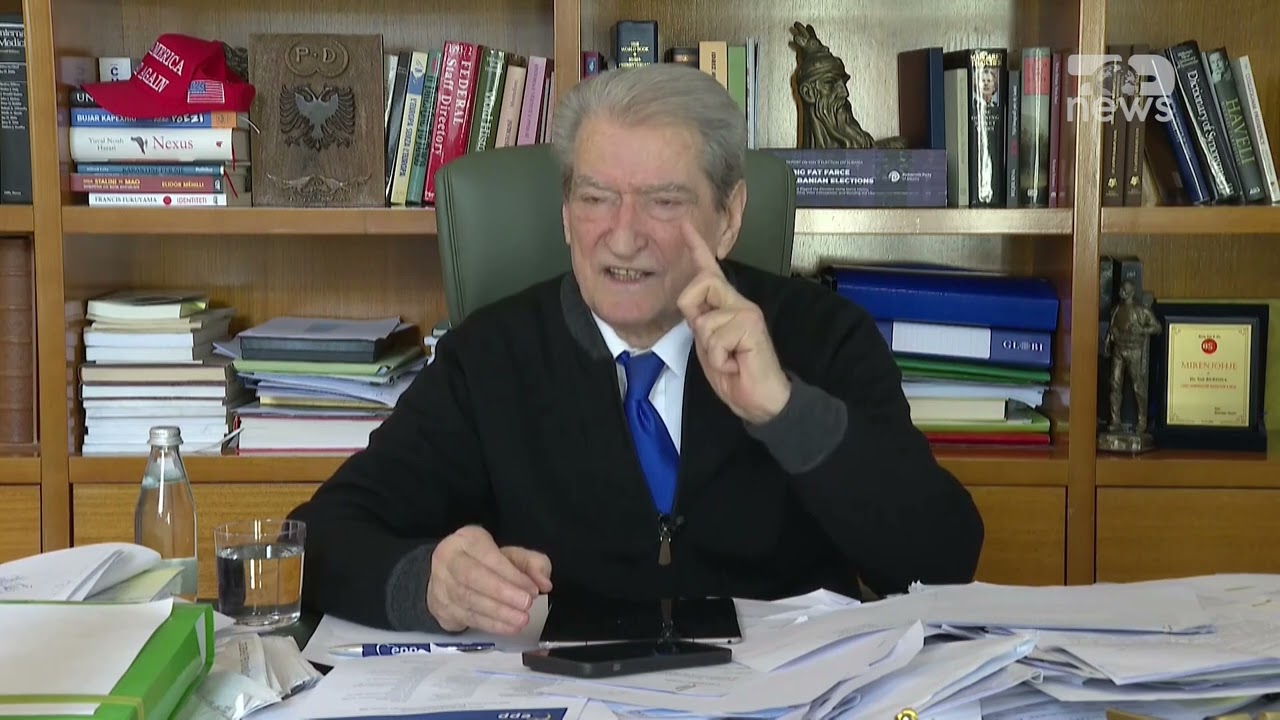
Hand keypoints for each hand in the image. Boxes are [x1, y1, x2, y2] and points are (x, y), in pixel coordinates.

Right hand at [426, 525, 552, 634]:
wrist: (450, 577)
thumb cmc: (485, 563)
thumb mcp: (511, 555)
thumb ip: (532, 564)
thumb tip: (544, 583)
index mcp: (467, 540)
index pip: (488, 556)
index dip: (510, 574)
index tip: (532, 589)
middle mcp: (448, 560)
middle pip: (472, 577)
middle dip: (502, 593)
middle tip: (526, 604)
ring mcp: (441, 585)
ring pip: (468, 600)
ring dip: (498, 612)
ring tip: (521, 619)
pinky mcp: (441, 608)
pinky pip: (467, 617)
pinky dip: (491, 625)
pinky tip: (509, 627)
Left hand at [676, 221, 790, 424]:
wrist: (762, 401)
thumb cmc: (738, 375)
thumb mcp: (710, 347)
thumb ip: (701, 323)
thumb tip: (693, 308)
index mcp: (727, 307)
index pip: (710, 273)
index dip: (698, 248)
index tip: (686, 225)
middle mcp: (739, 303)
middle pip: (700, 284)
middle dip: (694, 313)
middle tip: (713, 345)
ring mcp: (747, 312)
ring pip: (705, 319)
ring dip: (710, 349)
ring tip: (729, 359)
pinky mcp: (751, 326)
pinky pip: (716, 338)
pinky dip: (720, 359)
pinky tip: (736, 364)